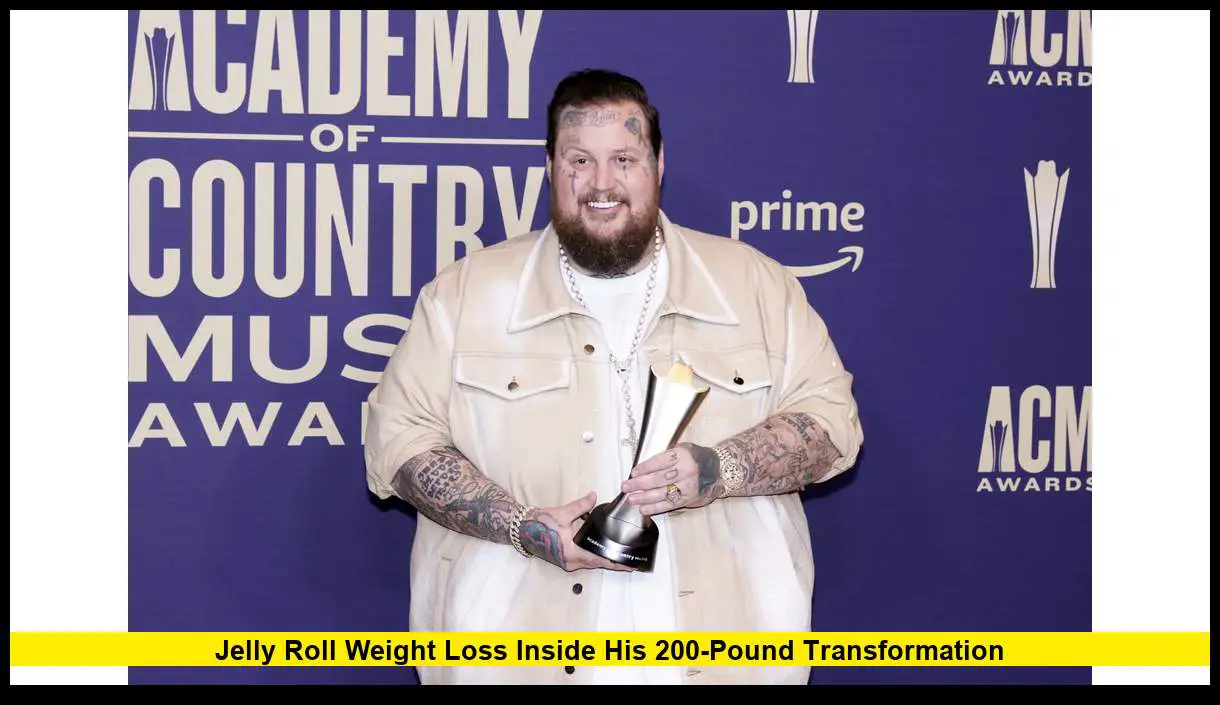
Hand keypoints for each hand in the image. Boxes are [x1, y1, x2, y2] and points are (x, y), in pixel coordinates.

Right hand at [517, 492, 634, 571]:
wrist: (522, 529)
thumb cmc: (540, 523)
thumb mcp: (562, 513)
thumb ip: (581, 506)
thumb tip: (594, 496)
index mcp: (572, 552)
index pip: (600, 560)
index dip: (616, 563)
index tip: (630, 565)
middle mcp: (571, 561)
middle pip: (597, 563)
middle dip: (613, 562)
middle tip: (629, 559)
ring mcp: (567, 562)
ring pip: (590, 562)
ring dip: (603, 559)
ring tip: (619, 555)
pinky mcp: (564, 559)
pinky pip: (583, 560)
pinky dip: (593, 556)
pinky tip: (600, 549)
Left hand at [621, 443, 722, 516]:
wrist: (719, 471)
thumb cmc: (696, 458)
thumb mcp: (683, 449)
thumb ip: (666, 457)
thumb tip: (642, 468)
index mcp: (682, 455)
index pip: (660, 461)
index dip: (645, 468)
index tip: (634, 472)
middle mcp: (686, 470)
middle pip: (659, 478)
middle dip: (640, 484)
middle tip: (626, 487)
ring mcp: (688, 486)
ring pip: (663, 493)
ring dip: (644, 497)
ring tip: (631, 499)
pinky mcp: (689, 499)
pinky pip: (670, 504)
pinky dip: (655, 508)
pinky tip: (644, 509)